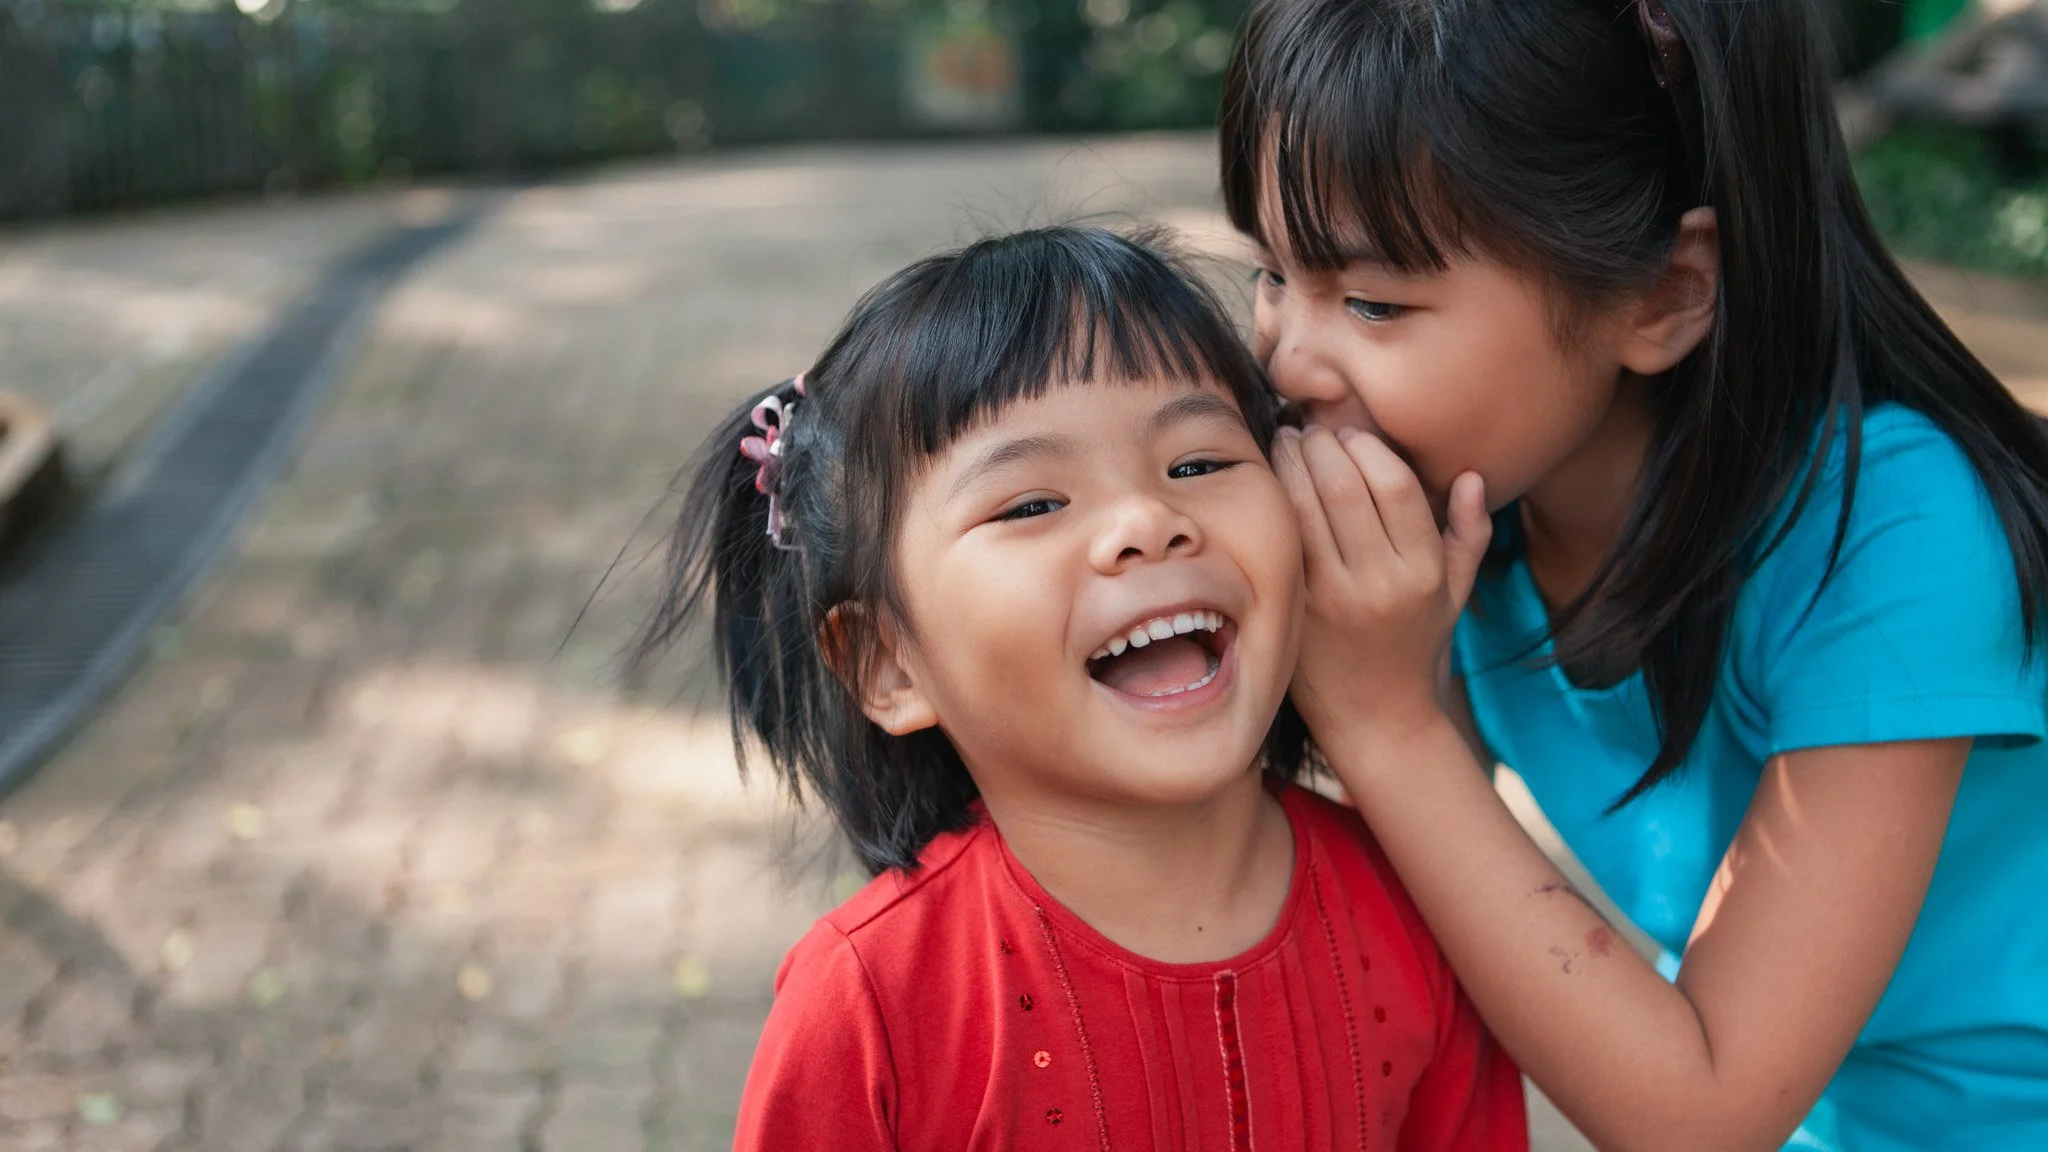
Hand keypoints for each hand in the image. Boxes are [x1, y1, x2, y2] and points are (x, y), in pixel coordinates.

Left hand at [1273, 425, 1489, 742]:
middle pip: (1345, 489)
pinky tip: (1266, 483)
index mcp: (1423, 572)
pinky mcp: (1296, 611)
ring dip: (1290, 465)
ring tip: (1284, 442)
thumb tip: (1470, 475)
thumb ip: (1469, 534)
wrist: (1377, 719)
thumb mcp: (1456, 595)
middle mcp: (1380, 584)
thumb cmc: (1417, 647)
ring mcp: (1333, 599)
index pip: (1395, 485)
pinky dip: (1271, 504)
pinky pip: (1281, 542)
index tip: (1348, 433)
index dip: (1367, 447)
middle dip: (1322, 446)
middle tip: (1307, 428)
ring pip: (1306, 509)